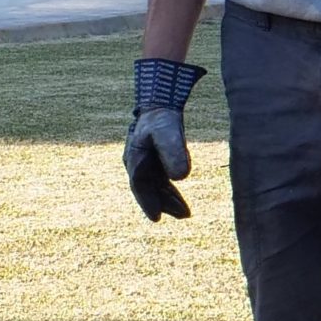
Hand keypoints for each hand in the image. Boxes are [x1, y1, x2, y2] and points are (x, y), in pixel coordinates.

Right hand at [126, 57, 206, 221]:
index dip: (148, 202)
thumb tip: (181, 177)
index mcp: (134, 158)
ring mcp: (144, 162)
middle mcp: (136, 162)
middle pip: (148, 189)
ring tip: (186, 212)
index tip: (157, 218)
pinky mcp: (154, 159)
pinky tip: (179, 196)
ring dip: (168, 199)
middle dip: (163, 204)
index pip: (140, 185)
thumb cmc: (161, 118)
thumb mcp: (168, 133)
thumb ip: (174, 152)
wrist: (160, 102)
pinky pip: (160, 179)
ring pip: (154, 186)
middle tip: (184, 216)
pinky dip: (169, 189)